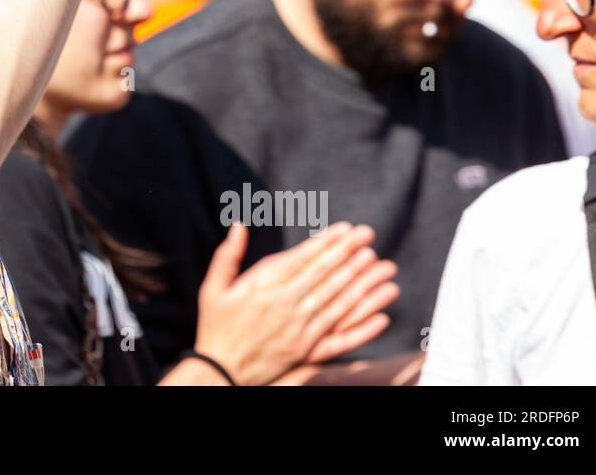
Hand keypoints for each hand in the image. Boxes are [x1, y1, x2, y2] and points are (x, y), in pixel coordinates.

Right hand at [191, 222, 398, 385]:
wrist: (218, 370)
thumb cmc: (216, 325)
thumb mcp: (213, 287)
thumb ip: (227, 255)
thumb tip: (239, 225)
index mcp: (262, 286)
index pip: (303, 258)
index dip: (327, 242)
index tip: (346, 229)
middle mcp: (284, 305)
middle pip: (324, 275)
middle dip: (349, 253)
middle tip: (369, 236)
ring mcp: (298, 329)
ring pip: (336, 301)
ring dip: (361, 282)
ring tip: (380, 265)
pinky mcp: (305, 351)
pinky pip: (339, 337)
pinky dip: (362, 328)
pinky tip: (382, 316)